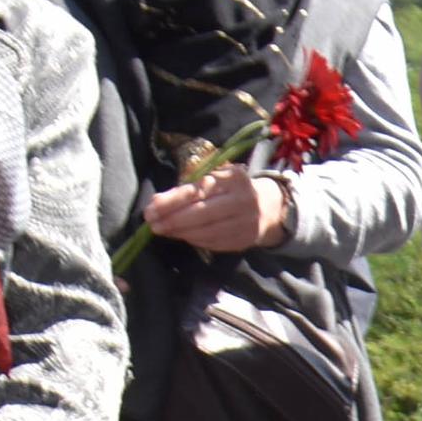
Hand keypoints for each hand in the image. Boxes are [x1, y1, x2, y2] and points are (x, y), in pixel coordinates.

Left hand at [142, 164, 289, 252]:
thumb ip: (188, 190)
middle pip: (202, 213)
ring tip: (163, 230)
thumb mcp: (215, 180)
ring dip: (181, 233)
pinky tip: (183, 236)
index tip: (151, 209)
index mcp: (234, 178)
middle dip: (173, 220)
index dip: (172, 201)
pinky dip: (195, 240)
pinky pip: (215, 242)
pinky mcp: (246, 239)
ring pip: (207, 231)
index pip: (198, 191)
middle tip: (153, 225)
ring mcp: (247, 222)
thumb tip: (156, 203)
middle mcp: (244, 199)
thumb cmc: (232, 190)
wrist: (270, 207)